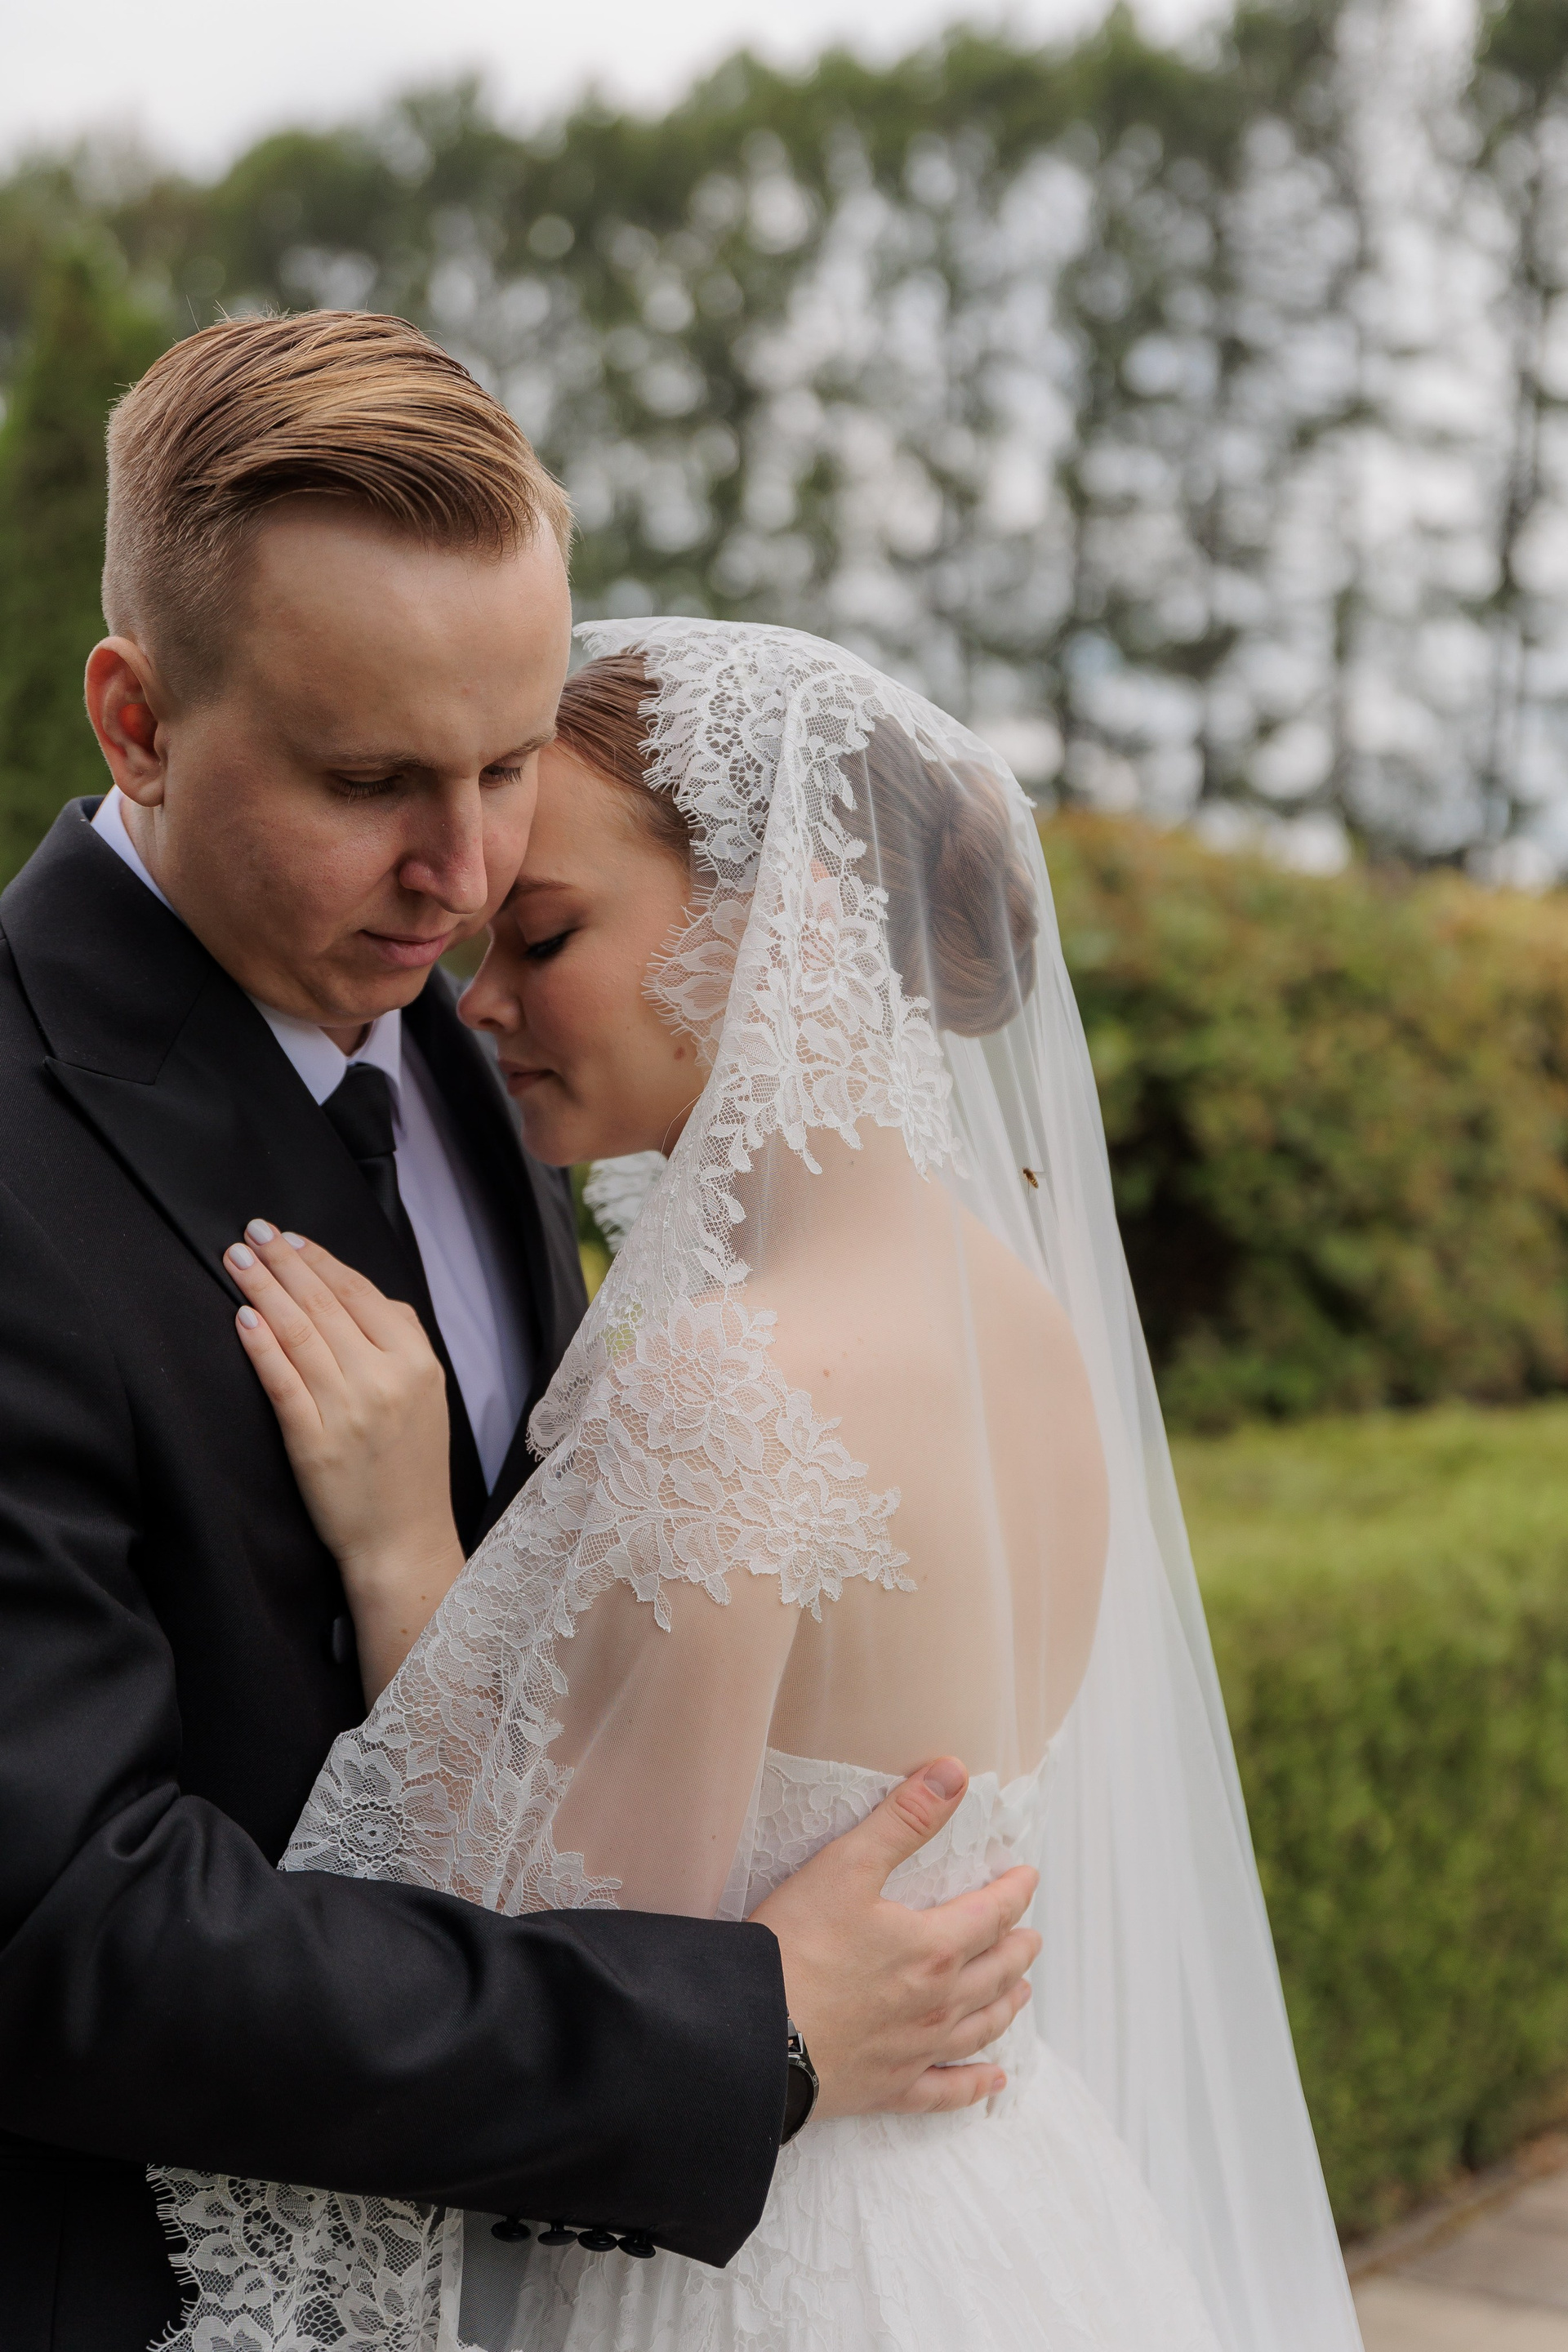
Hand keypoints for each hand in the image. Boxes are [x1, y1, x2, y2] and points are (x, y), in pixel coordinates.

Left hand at [224, 1221, 462, 1699]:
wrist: (403, 1541)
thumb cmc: (410, 1469)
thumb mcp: (426, 1396)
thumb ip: (399, 1343)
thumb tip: (357, 1292)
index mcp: (418, 1363)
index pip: (362, 1294)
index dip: (321, 1260)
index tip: (290, 1238)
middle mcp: (386, 1379)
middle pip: (326, 1305)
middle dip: (285, 1262)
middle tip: (253, 1232)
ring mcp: (349, 1409)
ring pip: (300, 1333)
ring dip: (264, 1289)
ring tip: (237, 1260)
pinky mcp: (314, 1441)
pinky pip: (282, 1380)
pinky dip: (261, 1345)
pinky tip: (243, 1316)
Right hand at [750, 1757, 1040, 2118]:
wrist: (753, 2035)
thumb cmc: (795, 1947)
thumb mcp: (847, 1865)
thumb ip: (904, 1818)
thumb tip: (954, 1773)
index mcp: (934, 1947)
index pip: (991, 1914)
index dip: (1013, 1893)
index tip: (1027, 1879)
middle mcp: (938, 2003)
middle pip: (995, 1972)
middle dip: (1016, 1949)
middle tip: (1031, 1937)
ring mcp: (917, 2050)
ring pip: (980, 2027)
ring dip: (1006, 2006)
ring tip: (1020, 1992)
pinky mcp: (890, 2088)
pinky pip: (946, 2091)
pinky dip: (975, 2086)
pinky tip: (993, 2081)